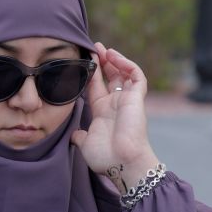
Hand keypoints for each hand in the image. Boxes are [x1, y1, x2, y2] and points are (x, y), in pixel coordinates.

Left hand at [71, 42, 159, 192]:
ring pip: (123, 73)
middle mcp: (114, 104)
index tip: (81, 60)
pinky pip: (136, 76)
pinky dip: (126, 64)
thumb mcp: (86, 144)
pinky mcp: (137, 98)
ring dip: (113, 59)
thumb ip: (80, 136)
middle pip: (109, 77)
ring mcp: (126, 100)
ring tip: (101, 48)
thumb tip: (74, 134)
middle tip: (92, 47)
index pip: (94, 87)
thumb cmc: (106, 158)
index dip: (89, 74)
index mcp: (102, 112)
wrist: (122, 164)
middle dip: (101, 62)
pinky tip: (113, 56)